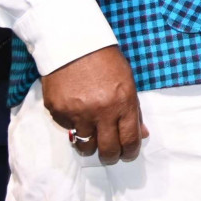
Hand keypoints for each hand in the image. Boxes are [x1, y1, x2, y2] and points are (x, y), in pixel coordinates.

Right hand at [41, 45, 147, 164]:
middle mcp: (101, 112)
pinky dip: (73, 127)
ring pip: (85, 145)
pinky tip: (77, 113)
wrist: (74, 45)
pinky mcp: (58, 112)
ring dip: (90, 144)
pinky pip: (68, 130)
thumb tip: (141, 134)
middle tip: (110, 154)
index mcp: (123, 102)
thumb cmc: (106, 61)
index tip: (128, 154)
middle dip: (111, 156)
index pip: (130, 139)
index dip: (130, 152)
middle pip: (107, 150)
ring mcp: (78, 114)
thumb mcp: (128, 82)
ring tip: (93, 136)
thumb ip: (134, 110)